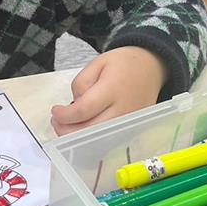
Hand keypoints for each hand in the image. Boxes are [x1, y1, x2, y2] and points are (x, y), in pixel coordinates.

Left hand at [51, 46, 165, 135]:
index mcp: (113, 89)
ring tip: (67, 126)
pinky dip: (92, 141)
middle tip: (57, 122)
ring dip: (77, 138)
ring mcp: (129, 123)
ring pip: (98, 140)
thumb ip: (82, 82)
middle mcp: (123, 109)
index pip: (84, 109)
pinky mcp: (132, 130)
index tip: (55, 111)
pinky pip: (109, 142)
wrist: (151, 68)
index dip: (65, 115)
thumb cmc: (123, 64)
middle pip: (90, 130)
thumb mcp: (98, 62)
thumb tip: (74, 105)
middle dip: (67, 130)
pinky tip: (83, 131)